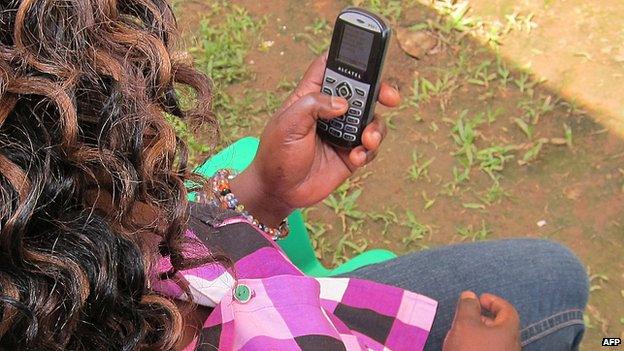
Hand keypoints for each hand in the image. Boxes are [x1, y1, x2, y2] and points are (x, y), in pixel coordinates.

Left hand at [230, 54, 399, 225]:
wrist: (280, 191)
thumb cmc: (276, 154)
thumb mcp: (287, 124)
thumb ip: (313, 106)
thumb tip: (343, 103)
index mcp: (311, 96)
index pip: (330, 68)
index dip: (347, 59)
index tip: (366, 57)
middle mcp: (330, 111)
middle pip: (362, 91)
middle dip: (379, 91)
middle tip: (390, 97)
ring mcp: (343, 133)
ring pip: (371, 120)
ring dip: (375, 128)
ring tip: (367, 139)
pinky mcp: (351, 155)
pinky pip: (370, 148)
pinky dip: (368, 151)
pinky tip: (356, 158)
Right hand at [443, 291, 520, 350]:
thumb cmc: (471, 350)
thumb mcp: (465, 324)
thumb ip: (467, 307)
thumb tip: (470, 295)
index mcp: (509, 331)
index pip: (508, 309)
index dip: (493, 301)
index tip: (478, 299)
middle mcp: (512, 346)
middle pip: (501, 326)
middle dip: (483, 317)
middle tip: (467, 315)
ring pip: (495, 340)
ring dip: (479, 333)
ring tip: (462, 333)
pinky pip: (491, 350)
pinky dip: (479, 345)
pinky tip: (464, 347)